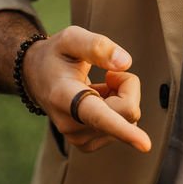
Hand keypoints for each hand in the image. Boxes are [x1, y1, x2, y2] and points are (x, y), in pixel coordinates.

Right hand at [21, 26, 150, 154]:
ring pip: (128, 119)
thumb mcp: (71, 38)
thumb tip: (125, 63)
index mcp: (64, 96)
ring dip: (122, 98)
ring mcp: (78, 137)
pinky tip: (99, 99)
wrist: (37, 77)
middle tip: (109, 73)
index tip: (145, 145)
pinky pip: (123, 127)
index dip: (123, 130)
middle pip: (126, 110)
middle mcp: (70, 124)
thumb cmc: (56, 55)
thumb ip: (97, 46)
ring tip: (99, 87)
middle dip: (128, 86)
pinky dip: (119, 109)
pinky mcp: (87, 143)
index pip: (97, 115)